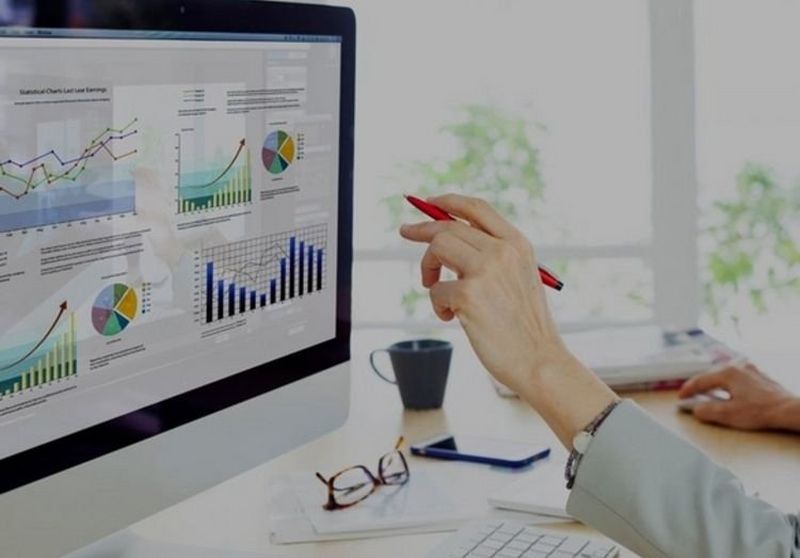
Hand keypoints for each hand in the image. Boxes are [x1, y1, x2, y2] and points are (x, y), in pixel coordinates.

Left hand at [400, 194, 616, 447]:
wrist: (539, 361)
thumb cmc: (526, 327)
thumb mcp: (519, 278)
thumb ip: (493, 257)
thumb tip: (447, 240)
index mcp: (517, 245)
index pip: (477, 209)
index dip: (449, 201)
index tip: (430, 203)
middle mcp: (502, 251)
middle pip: (449, 226)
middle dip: (422, 230)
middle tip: (405, 232)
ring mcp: (485, 270)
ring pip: (437, 248)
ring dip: (429, 269)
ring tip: (437, 292)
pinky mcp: (468, 294)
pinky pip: (435, 289)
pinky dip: (437, 305)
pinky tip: (452, 317)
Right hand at [679, 363, 799, 431]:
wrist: (788, 410)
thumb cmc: (761, 411)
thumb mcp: (728, 415)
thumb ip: (707, 411)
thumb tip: (696, 410)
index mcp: (727, 373)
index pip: (700, 381)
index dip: (688, 390)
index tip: (681, 398)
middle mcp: (738, 367)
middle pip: (711, 375)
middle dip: (700, 386)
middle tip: (691, 396)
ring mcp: (750, 370)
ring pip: (724, 375)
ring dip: (714, 385)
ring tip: (708, 395)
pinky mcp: (759, 377)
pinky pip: (737, 378)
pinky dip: (728, 385)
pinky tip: (730, 393)